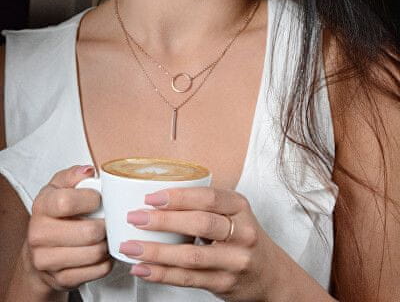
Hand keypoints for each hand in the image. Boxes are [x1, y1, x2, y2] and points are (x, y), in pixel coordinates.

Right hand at [26, 165, 112, 292]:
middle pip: (88, 233)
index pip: (66, 202)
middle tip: (107, 220)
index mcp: (42, 206)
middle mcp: (39, 234)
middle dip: (105, 225)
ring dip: (107, 243)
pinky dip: (106, 261)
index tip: (98, 198)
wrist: (40, 250)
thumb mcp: (60, 187)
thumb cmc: (55, 213)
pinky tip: (101, 251)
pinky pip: (97, 270)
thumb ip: (74, 175)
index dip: (90, 200)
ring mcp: (47, 260)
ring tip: (105, 235)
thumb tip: (89, 171)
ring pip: (95, 253)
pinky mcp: (61, 279)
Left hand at [120, 186, 273, 301]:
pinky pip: (188, 279)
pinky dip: (162, 274)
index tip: (151, 197)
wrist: (271, 275)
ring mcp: (235, 260)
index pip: (208, 197)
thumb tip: (157, 198)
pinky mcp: (225, 284)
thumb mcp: (234, 213)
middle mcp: (241, 232)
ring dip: (156, 252)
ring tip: (130, 247)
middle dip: (162, 221)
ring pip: (190, 256)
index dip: (178, 197)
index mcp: (239, 207)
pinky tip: (143, 269)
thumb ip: (205, 205)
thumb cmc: (243, 238)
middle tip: (135, 218)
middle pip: (199, 223)